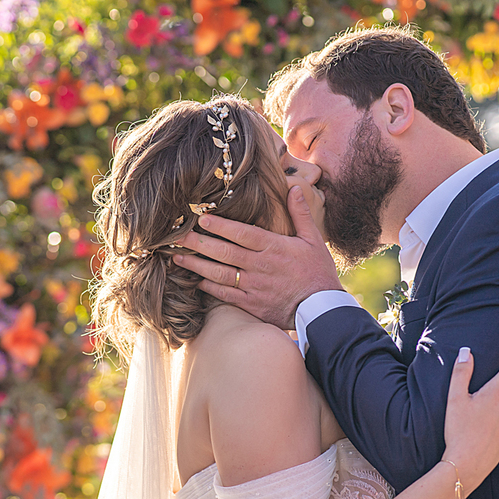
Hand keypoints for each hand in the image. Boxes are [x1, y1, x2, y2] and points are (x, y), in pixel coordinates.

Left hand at [172, 186, 340, 329]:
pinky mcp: (251, 304)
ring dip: (196, 265)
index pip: (242, 234)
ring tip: (177, 257)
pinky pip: (225, 295)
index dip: (221, 226)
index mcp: (274, 248)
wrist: (321, 309)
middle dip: (198, 243)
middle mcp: (260, 266)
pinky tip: (195, 280)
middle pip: (224, 252)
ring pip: (219, 274)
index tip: (202, 219)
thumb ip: (300, 214)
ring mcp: (253, 286)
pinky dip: (209, 287)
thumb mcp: (313, 240)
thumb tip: (293, 188)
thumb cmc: (317, 272)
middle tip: (177, 236)